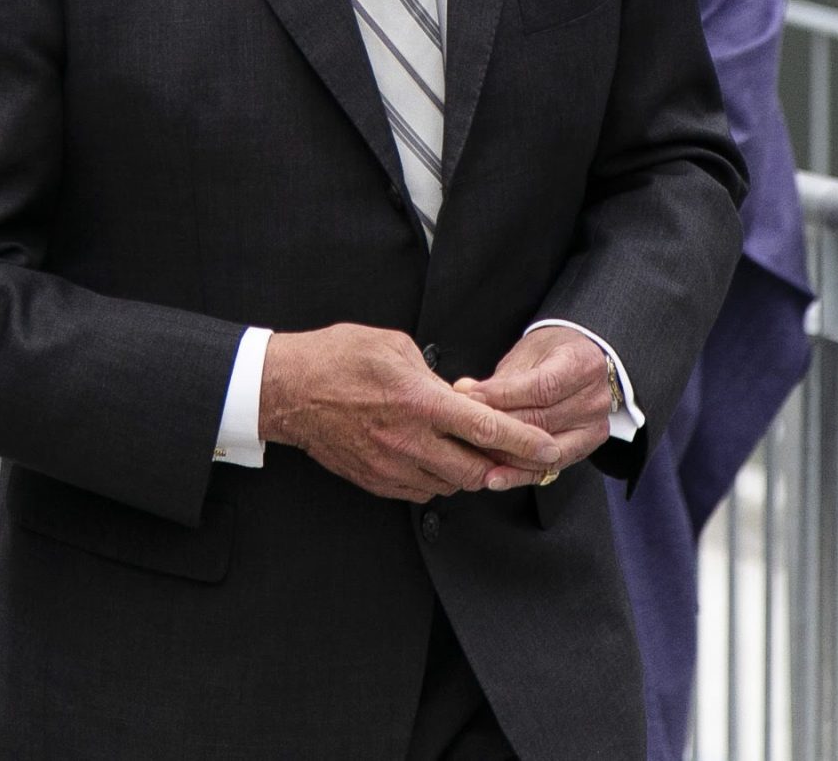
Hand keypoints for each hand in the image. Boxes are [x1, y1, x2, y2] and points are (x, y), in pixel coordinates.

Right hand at [259, 324, 560, 503]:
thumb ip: (433, 374)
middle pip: (476, 469)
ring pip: (451, 484)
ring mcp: (392, 465)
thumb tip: (455, 392)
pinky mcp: (376, 480)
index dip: (524, 442)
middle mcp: (410, 440)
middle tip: (518, 457)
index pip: (486, 430)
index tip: (549, 449)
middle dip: (504, 466)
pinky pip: (422, 491)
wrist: (288, 391)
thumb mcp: (395, 346)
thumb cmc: (338, 358)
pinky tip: (438, 460)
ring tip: (475, 454)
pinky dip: (438, 479)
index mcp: (421, 401)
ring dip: (469, 472)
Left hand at [453, 326, 614, 490]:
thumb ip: (500, 379)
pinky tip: (496, 476)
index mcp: (582, 365)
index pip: (542, 387)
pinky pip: (550, 468)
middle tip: (465, 427)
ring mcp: (593, 426)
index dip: (504, 396)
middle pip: (542, 421)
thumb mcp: (528, 353)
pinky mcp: (586, 447)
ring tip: (473, 452)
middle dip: (499, 427)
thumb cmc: (552, 353)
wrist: (581, 362)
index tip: (473, 398)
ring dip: (505, 454)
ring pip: (544, 450)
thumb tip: (464, 392)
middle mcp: (594, 398)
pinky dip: (520, 473)